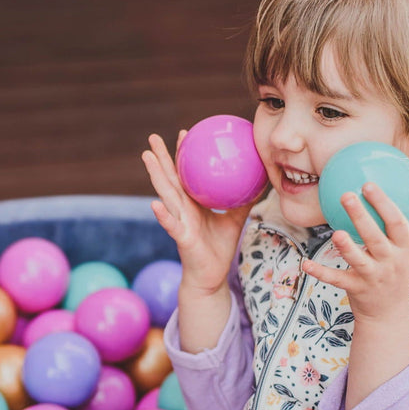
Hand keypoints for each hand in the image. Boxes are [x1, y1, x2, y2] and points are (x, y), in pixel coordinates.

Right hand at [142, 131, 252, 295]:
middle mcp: (182, 209)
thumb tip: (261, 179)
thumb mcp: (236, 219)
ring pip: (165, 195)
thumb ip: (243, 200)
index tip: (184, 133)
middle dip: (160, 158)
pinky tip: (154, 204)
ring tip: (147, 157)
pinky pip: (171, 226)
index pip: (185, 174)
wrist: (212, 276)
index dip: (183, 154)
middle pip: (169, 179)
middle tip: (152, 137)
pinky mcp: (181, 238)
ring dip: (155, 175)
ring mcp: (179, 222)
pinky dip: (163, 216)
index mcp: (192, 203)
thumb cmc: (220, 248)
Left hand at [300, 182, 408, 322]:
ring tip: (335, 232)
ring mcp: (373, 277)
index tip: (368, 185)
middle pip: (376, 237)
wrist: (390, 316)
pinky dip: (321, 272)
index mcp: (403, 249)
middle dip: (362, 216)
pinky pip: (337, 280)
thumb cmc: (397, 276)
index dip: (384, 203)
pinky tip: (305, 263)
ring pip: (359, 260)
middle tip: (347, 195)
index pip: (397, 222)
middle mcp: (390, 262)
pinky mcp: (356, 289)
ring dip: (347, 247)